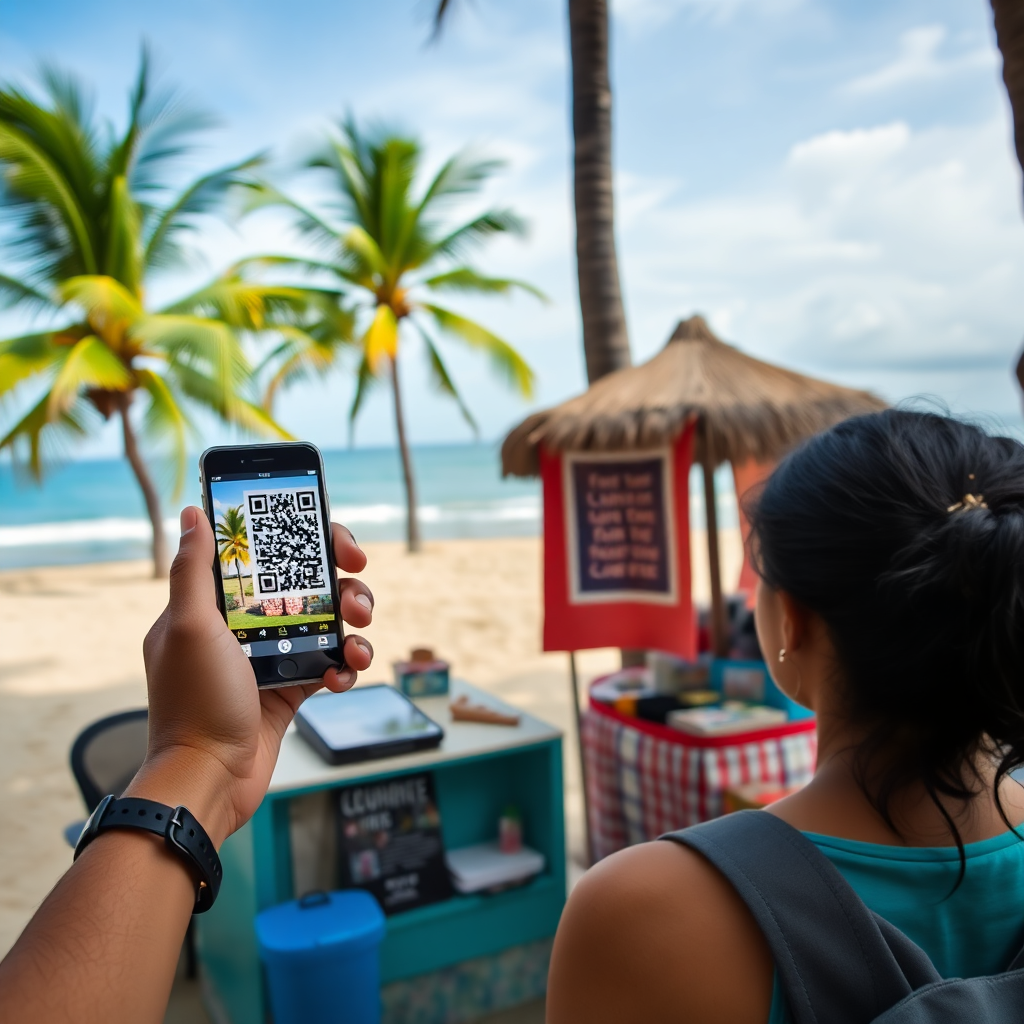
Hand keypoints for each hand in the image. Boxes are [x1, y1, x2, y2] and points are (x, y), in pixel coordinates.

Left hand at [128, 506, 373, 845]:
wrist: (211, 780)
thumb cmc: (195, 702)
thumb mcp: (189, 627)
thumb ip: (194, 569)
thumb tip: (192, 513)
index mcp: (215, 605)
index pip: (264, 554)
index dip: (303, 539)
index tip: (333, 539)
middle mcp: (244, 627)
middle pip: (305, 585)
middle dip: (340, 580)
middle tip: (357, 583)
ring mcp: (270, 657)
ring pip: (326, 623)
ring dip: (352, 623)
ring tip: (357, 634)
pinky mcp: (292, 688)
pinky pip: (331, 664)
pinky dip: (344, 667)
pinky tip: (341, 677)